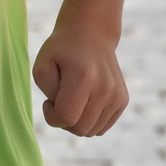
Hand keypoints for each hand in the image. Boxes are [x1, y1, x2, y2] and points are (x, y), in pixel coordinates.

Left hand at [32, 11, 128, 137]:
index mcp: (83, 77)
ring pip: (92, 132)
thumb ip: (49, 94)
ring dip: (77, 122)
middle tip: (60, 100)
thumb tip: (64, 116)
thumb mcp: (42, 67)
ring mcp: (117, 95)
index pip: (66, 118)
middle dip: (64, 121)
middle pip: (80, 129)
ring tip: (73, 100)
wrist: (91, 34)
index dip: (51, 116)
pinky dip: (90, 120)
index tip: (48, 101)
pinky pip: (102, 127)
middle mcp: (105, 88)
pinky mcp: (122, 100)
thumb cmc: (61, 51)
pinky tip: (85, 102)